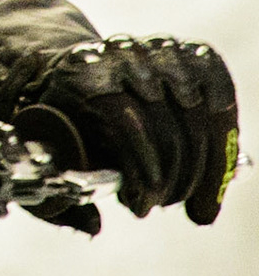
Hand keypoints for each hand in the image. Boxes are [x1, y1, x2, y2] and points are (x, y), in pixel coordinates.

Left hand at [15, 36, 238, 233]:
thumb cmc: (68, 114)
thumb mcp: (51, 142)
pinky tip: (216, 176)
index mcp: (82, 69)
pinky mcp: (194, 54)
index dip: (142, 170)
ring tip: (194, 203)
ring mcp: (162, 48)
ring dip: (202, 171)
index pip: (125, 120)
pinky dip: (224, 142)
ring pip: (199, 118)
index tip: (142, 206)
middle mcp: (124, 52)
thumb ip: (61, 186)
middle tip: (165, 206)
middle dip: (173, 178)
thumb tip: (93, 227)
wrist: (86, 65)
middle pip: (166, 124)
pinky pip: (221, 102)